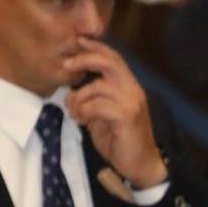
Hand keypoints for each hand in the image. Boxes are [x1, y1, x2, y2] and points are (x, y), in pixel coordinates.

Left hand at [62, 39, 167, 189]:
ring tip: (74, 112)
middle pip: (109, 62)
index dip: (95, 47)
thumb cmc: (121, 141)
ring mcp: (132, 102)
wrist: (141, 165)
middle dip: (84, 59)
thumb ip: (93, 100)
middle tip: (66, 65)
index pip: (114, 58)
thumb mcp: (103, 116)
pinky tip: (81, 121)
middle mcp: (133, 90)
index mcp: (129, 87)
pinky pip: (97, 105)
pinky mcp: (127, 116)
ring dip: (78, 98)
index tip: (77, 41)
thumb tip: (72, 92)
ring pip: (97, 87)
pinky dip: (84, 112)